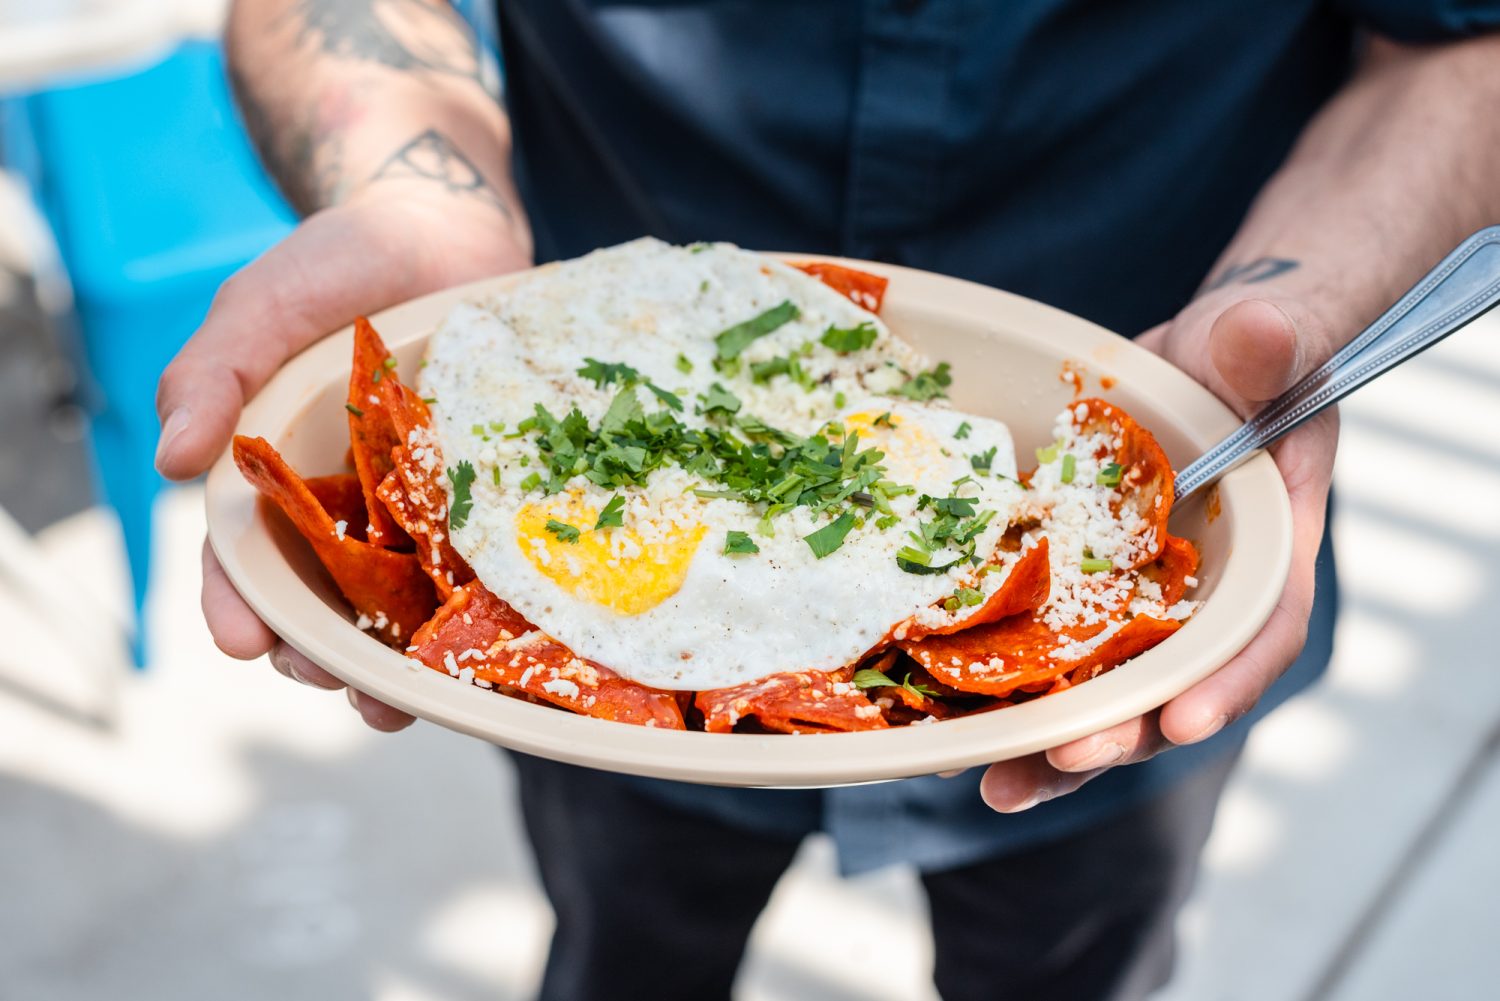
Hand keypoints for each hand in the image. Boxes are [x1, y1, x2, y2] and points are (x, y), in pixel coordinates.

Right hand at [157, 187, 531, 730]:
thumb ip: (212, 373)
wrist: (444, 229)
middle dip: (319, 653)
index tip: (242, 641)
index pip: (245, 561)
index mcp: (277, 480)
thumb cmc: (336, 266)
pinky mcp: (490, 501)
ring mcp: (423, 510)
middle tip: (328, 680)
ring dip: (395, 663)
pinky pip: (486, 567)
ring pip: (405, 606)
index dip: (238, 606)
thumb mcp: (259, 306)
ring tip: (398, 703)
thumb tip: (174, 462)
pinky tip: (488, 656)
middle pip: (325, 604)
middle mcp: (347, 509)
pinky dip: (481, 614)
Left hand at [979, 293, 1339, 810]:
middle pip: (1171, 685)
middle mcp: (1201, 596)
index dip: (1226, 680)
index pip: (1263, 627)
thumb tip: (1261, 334)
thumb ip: (1269, 344)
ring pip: (1099, 686)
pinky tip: (945, 719)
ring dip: (1050, 741)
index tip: (1181, 722)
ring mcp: (1133, 602)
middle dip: (1118, 731)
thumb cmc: (1248, 356)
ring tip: (994, 782)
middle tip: (1063, 760)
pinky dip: (997, 683)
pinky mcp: (1073, 589)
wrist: (1193, 364)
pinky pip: (1038, 643)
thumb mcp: (1269, 341)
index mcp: (1269, 548)